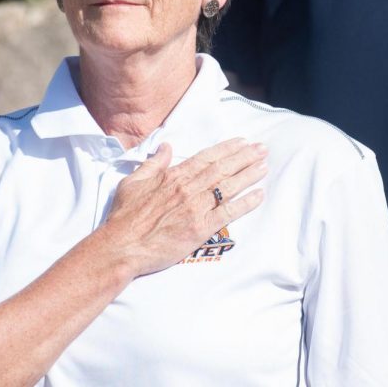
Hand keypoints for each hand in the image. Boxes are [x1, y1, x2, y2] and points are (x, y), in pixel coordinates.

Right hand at [102, 138, 266, 277]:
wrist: (123, 245)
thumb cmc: (124, 216)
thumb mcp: (133, 181)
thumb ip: (153, 163)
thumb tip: (166, 147)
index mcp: (173, 176)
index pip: (206, 157)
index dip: (226, 148)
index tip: (242, 142)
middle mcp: (187, 188)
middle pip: (222, 168)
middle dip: (244, 157)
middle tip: (262, 149)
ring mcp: (195, 208)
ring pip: (228, 187)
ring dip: (248, 175)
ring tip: (264, 166)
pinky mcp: (200, 229)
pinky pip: (228, 213)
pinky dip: (245, 203)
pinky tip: (259, 195)